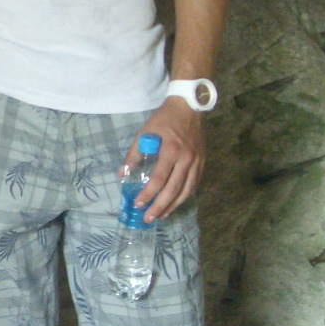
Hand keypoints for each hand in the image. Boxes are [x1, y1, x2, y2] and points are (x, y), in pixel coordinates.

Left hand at [124, 97, 204, 222]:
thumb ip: (134, 154)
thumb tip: (122, 173)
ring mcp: (197, 162)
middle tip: (149, 218)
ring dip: (173, 206)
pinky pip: (194, 184)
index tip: (138, 204)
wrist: (190, 106)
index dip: (148, 194)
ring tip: (161, 215)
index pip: (158, 179)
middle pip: (173, 190)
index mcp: (171, 151)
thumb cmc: (164, 119)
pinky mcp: (202, 162)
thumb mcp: (145, 132)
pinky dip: (184, 196)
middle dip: (160, 206)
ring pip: (186, 191)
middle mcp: (186, 160)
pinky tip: (176, 202)